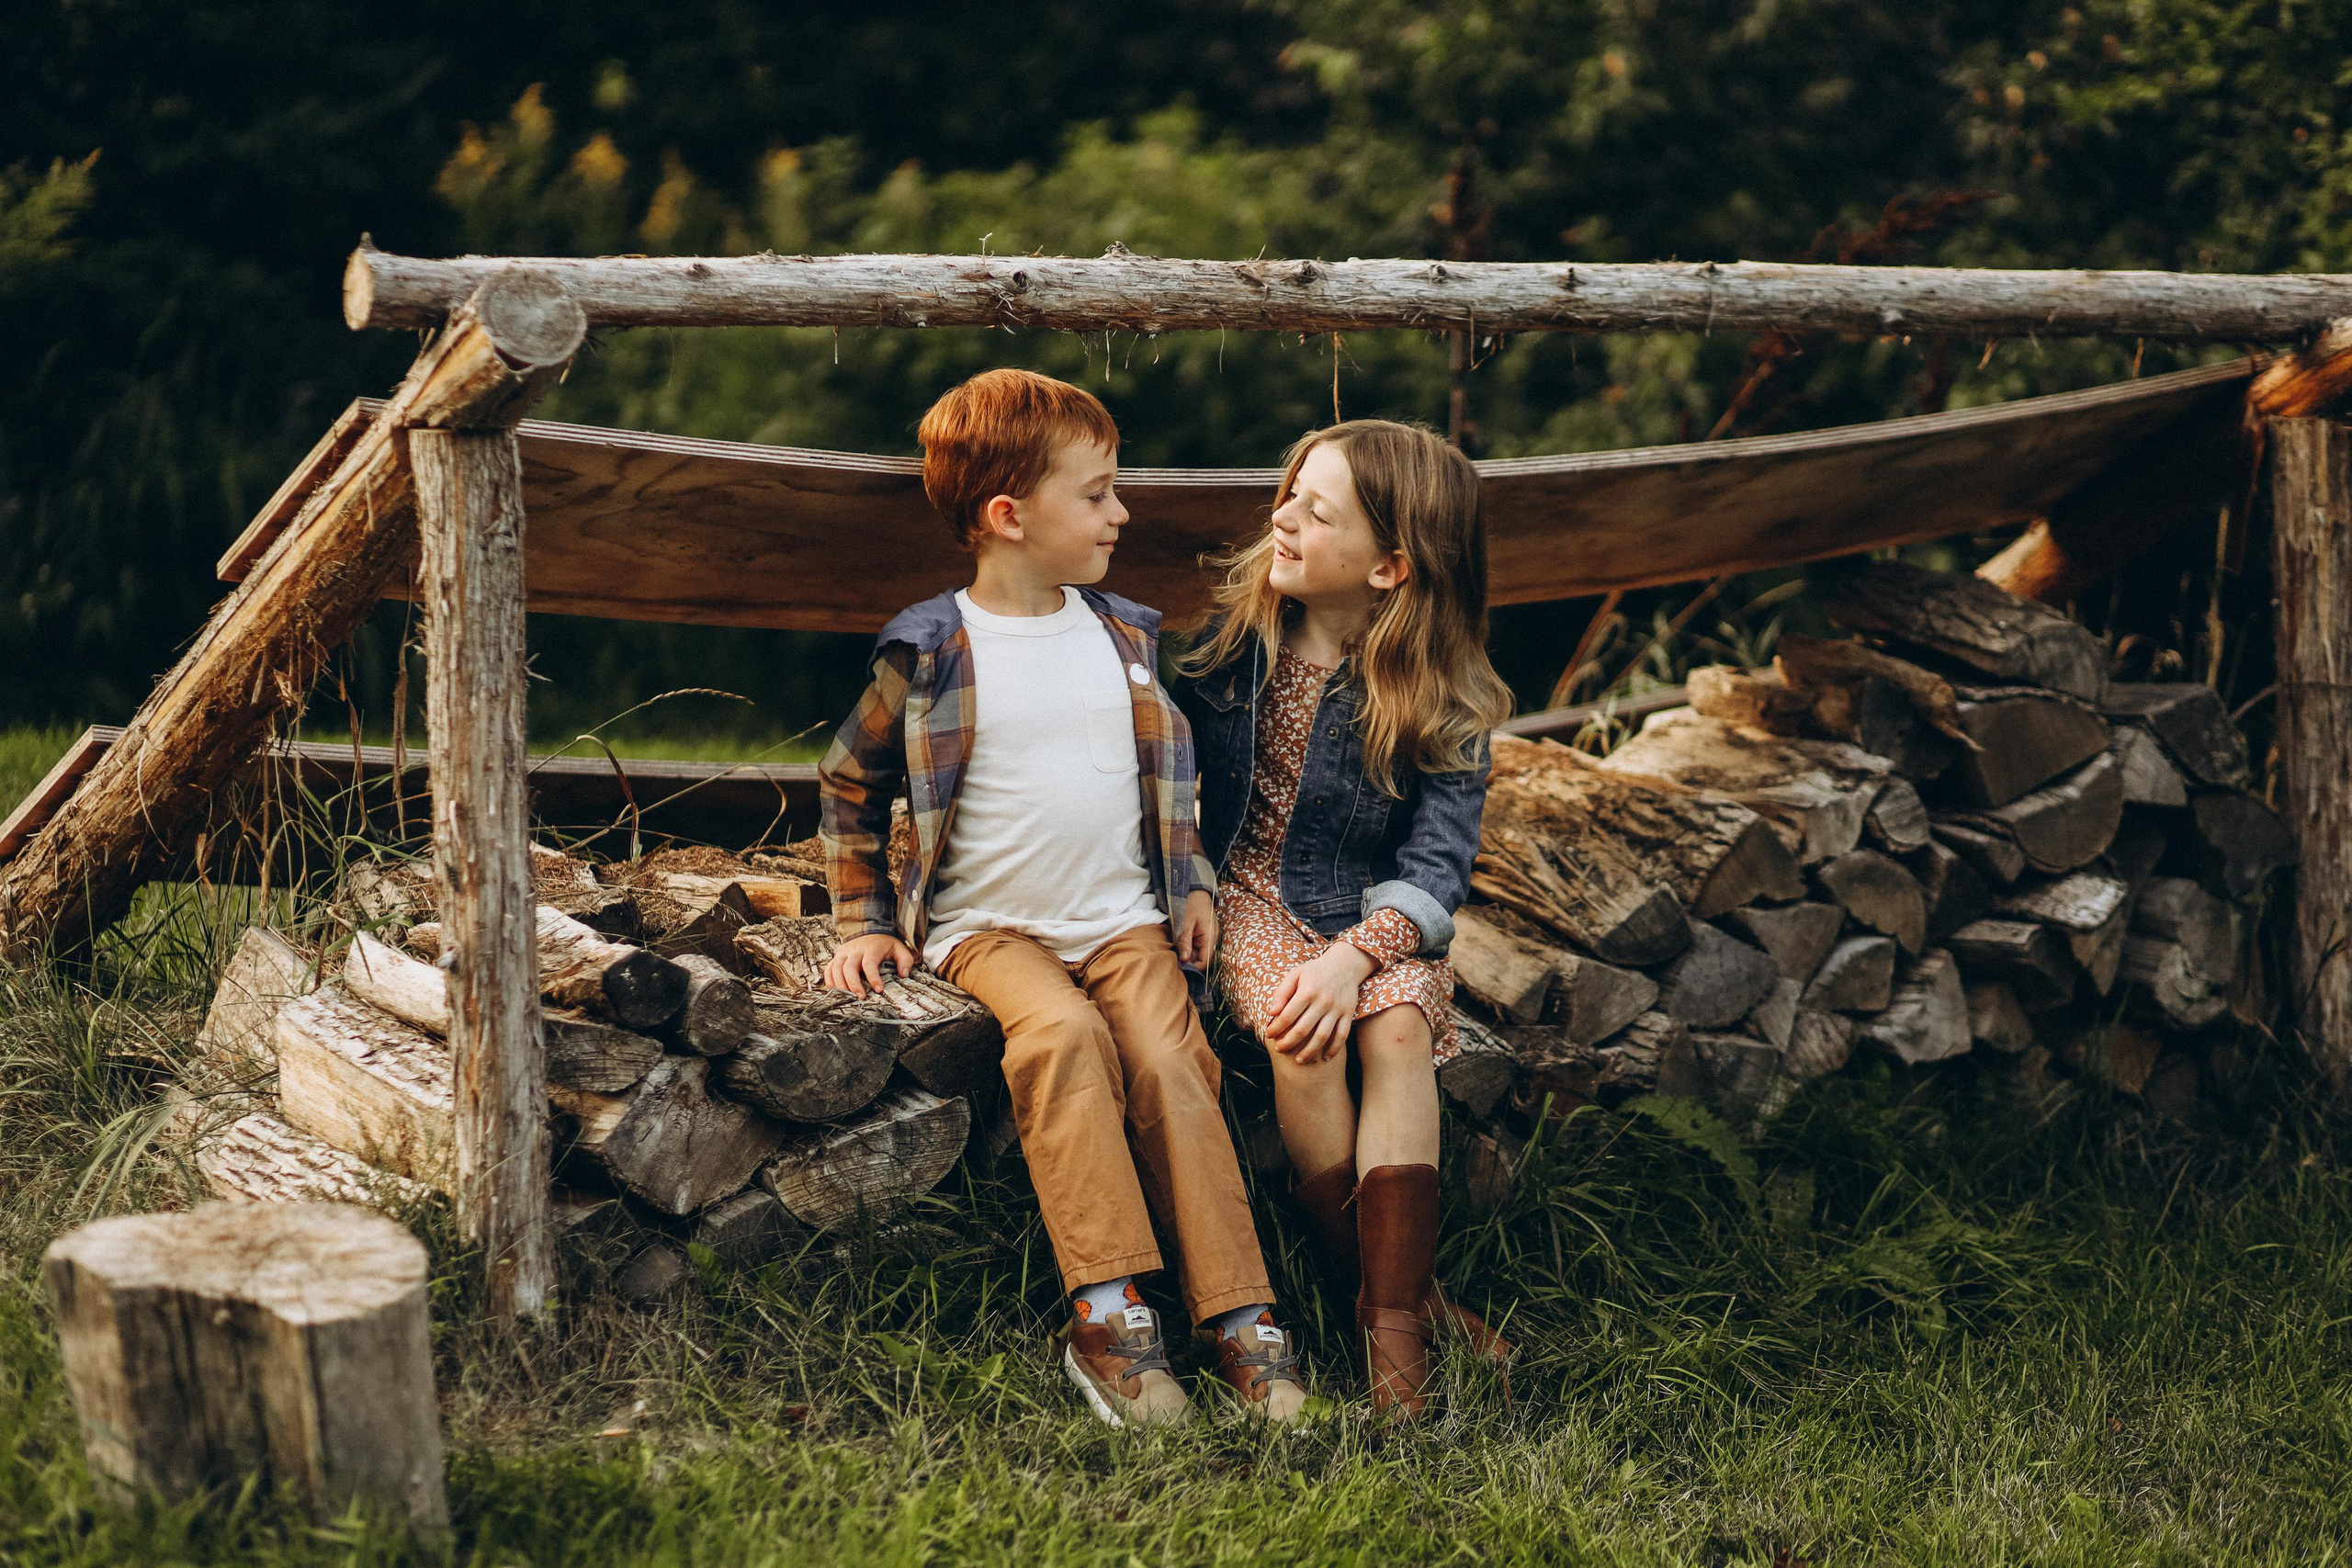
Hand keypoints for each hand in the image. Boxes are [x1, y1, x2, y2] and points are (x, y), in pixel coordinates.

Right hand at [824, 932, 918, 997]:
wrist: (868, 930)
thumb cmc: (884, 944)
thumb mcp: (898, 948)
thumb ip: (905, 960)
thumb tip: (904, 974)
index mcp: (871, 948)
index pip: (869, 963)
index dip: (873, 977)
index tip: (879, 990)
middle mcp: (855, 950)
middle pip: (849, 967)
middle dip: (853, 984)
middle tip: (860, 998)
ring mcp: (843, 953)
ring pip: (836, 968)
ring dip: (840, 985)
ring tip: (848, 998)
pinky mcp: (837, 957)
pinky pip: (829, 969)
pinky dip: (829, 981)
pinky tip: (835, 992)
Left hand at [1175, 890, 1218, 966]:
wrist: (1197, 892)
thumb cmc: (1192, 905)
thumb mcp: (1185, 923)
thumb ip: (1185, 941)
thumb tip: (1184, 960)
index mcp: (1210, 937)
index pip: (1205, 961)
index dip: (1194, 968)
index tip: (1181, 969)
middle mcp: (1212, 940)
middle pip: (1202, 959)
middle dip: (1190, 962)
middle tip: (1175, 963)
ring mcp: (1209, 938)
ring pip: (1199, 954)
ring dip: (1189, 956)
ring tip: (1177, 955)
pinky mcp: (1204, 936)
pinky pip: (1198, 947)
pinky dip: (1190, 949)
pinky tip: (1181, 947)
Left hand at [1265, 943, 1376, 1063]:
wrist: (1345, 964)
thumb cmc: (1315, 970)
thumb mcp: (1295, 974)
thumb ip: (1282, 993)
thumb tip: (1271, 1013)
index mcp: (1307, 991)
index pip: (1287, 1016)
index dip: (1276, 1028)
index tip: (1269, 1035)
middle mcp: (1323, 1001)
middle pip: (1303, 1029)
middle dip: (1289, 1043)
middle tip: (1280, 1050)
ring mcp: (1337, 1009)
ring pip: (1322, 1036)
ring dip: (1310, 1052)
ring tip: (1299, 1060)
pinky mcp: (1348, 1014)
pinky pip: (1342, 1035)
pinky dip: (1334, 1049)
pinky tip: (1325, 1058)